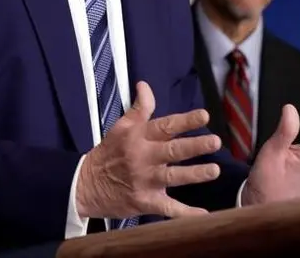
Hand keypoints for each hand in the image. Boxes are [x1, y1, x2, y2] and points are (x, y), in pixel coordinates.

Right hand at [75, 81, 222, 218]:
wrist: (85, 186)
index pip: (166, 126)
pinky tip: (203, 214)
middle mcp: (144, 158)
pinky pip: (168, 208)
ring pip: (173, 177)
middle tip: (214, 141)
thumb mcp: (121, 127)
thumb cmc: (108, 153)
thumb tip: (145, 85)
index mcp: (139, 137)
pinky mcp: (145, 202)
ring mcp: (145, 181)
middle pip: (172, 151)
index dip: (185, 121)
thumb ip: (139, 108)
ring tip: (214, 170)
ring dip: (194, 174)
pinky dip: (185, 213)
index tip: (204, 116)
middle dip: (194, 146)